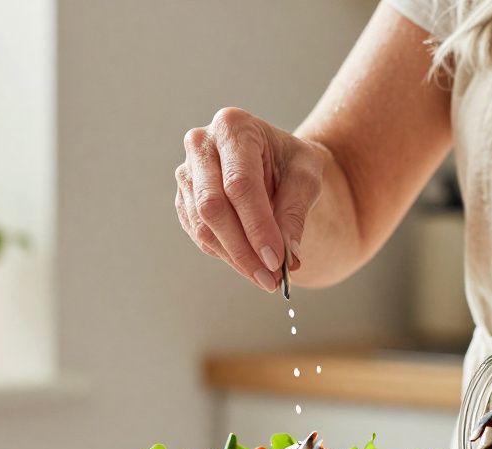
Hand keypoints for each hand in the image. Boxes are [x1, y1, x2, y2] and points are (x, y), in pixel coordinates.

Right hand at [175, 107, 325, 291]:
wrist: (275, 161)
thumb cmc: (291, 163)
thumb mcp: (307, 177)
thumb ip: (295, 212)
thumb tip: (287, 256)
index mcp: (233, 127)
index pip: (239, 184)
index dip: (257, 226)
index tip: (277, 261)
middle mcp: (201, 145)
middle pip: (212, 207)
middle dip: (243, 249)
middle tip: (271, 279)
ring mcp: (187, 173)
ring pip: (202, 226)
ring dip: (235, 258)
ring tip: (267, 278)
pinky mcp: (184, 200)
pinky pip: (200, 235)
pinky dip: (226, 255)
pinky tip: (251, 264)